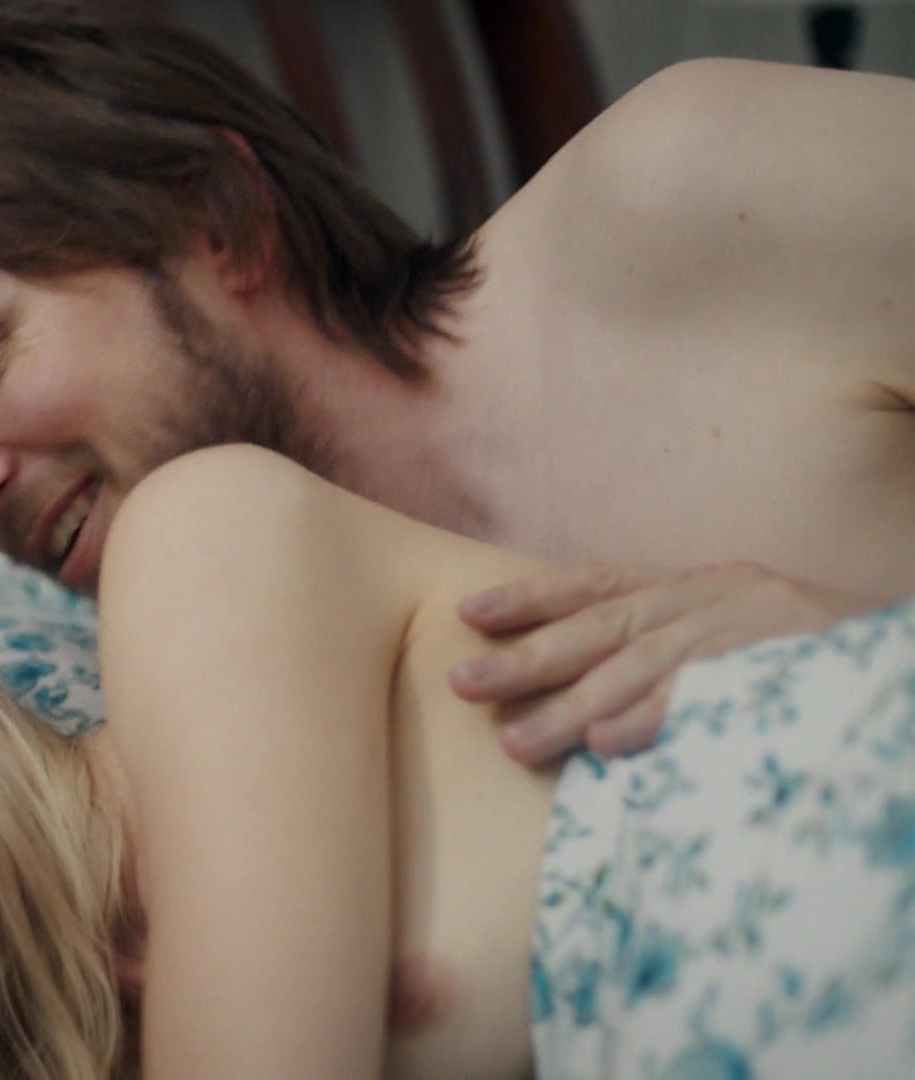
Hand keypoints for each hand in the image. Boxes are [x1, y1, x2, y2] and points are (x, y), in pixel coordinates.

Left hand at [447, 562, 876, 764]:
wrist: (896, 656)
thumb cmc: (804, 650)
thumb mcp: (731, 628)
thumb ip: (662, 652)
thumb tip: (584, 704)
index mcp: (696, 586)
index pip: (600, 583)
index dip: (532, 596)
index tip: (467, 612)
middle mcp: (712, 599)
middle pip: (603, 627)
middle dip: (527, 656)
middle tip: (460, 683)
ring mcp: (745, 635)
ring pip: (641, 668)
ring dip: (572, 708)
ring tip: (513, 742)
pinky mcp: (779, 673)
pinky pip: (708, 699)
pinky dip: (657, 720)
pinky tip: (610, 745)